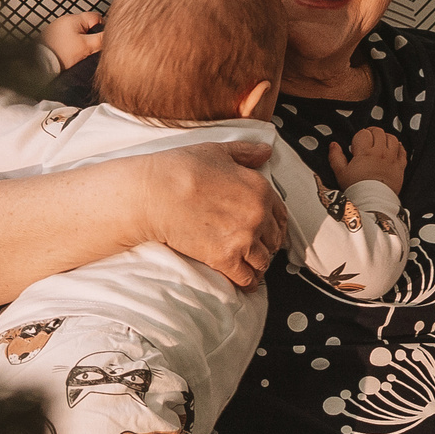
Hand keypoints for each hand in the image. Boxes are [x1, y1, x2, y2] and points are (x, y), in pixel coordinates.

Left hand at [38, 11, 104, 71]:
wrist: (40, 65)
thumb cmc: (60, 54)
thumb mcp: (86, 47)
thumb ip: (101, 40)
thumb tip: (112, 36)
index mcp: (73, 19)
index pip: (97, 18)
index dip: (103, 29)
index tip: (102, 40)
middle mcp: (64, 21)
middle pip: (87, 26)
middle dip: (91, 37)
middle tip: (89, 49)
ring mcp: (57, 29)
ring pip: (77, 34)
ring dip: (80, 43)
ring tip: (78, 54)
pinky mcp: (52, 38)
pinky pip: (67, 40)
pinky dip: (70, 47)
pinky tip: (70, 55)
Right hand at [140, 141, 286, 287]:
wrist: (153, 193)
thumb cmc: (180, 169)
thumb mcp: (218, 151)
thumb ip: (245, 153)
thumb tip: (264, 152)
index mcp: (260, 189)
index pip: (281, 216)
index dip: (275, 226)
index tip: (269, 232)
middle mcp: (257, 216)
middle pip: (273, 240)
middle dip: (267, 245)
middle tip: (258, 249)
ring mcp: (243, 239)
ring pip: (263, 261)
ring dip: (258, 265)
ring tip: (251, 266)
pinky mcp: (225, 259)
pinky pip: (246, 278)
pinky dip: (248, 282)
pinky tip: (245, 282)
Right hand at [328, 126, 406, 190]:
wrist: (373, 204)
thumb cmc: (358, 190)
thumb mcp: (341, 173)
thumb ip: (335, 157)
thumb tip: (334, 145)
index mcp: (365, 153)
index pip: (363, 133)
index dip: (358, 136)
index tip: (356, 144)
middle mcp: (380, 153)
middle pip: (378, 132)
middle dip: (371, 133)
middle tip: (367, 140)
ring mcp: (391, 159)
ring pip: (392, 138)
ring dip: (385, 137)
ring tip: (379, 142)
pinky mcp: (400, 167)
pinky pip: (402, 151)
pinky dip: (398, 147)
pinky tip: (393, 149)